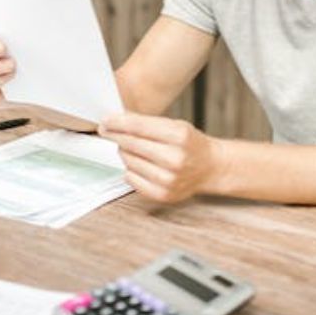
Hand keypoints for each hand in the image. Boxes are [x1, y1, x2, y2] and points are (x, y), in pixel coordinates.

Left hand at [99, 113, 223, 202]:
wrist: (210, 167)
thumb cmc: (190, 144)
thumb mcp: (175, 125)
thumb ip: (148, 123)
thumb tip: (117, 120)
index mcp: (179, 136)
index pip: (139, 127)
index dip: (118, 122)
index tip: (106, 120)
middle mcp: (174, 159)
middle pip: (131, 144)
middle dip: (116, 135)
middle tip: (107, 130)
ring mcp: (168, 179)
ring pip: (128, 161)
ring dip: (124, 152)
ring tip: (131, 147)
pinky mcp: (162, 194)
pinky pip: (131, 179)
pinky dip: (129, 169)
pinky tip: (136, 163)